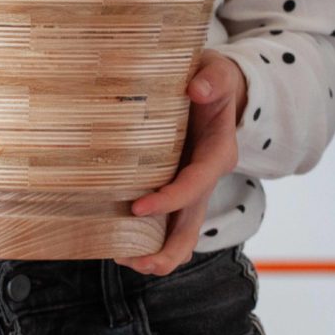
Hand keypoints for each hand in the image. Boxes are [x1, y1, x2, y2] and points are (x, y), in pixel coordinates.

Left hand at [114, 48, 246, 275]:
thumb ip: (211, 80)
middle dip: (169, 250)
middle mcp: (205, 178)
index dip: (170, 200)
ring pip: (181, 232)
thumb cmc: (213, 80)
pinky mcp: (175, 187)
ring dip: (157, 252)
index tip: (138, 208)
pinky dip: (147, 236)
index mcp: (217, 153)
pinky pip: (166, 220)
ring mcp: (191, 187)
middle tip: (138, 262)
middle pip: (193, 225)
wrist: (214, 87)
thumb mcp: (217, 72)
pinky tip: (118, 242)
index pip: (196, 185)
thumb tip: (196, 90)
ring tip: (123, 260)